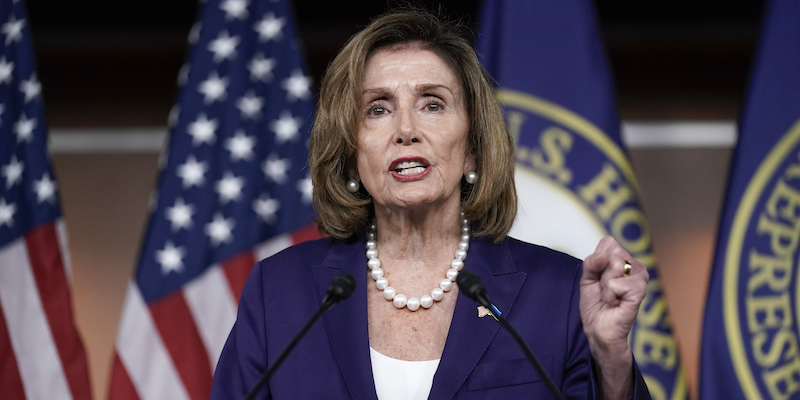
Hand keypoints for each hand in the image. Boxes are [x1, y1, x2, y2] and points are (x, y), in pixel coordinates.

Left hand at [580, 236, 647, 397]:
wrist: (598, 329)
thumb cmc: (595, 305)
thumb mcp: (586, 278)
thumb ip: (592, 262)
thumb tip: (605, 256)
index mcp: (624, 259)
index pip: (608, 242)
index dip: (596, 259)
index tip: (597, 277)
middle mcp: (636, 266)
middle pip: (612, 252)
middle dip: (600, 272)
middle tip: (605, 289)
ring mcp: (641, 278)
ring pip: (615, 265)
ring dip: (605, 285)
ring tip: (610, 296)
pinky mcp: (640, 291)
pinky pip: (617, 283)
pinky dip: (610, 294)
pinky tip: (615, 303)